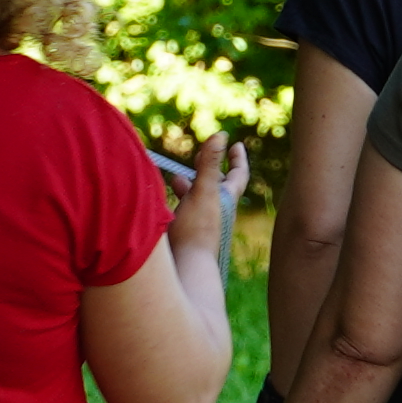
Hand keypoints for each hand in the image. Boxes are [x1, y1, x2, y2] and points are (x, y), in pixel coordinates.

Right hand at [163, 132, 247, 259]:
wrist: (186, 267)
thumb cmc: (197, 230)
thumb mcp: (204, 191)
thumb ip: (210, 164)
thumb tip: (221, 135)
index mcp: (225, 199)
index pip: (238, 174)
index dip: (237, 158)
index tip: (235, 145)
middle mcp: (217, 210)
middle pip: (216, 185)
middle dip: (206, 169)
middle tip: (198, 157)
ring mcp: (202, 222)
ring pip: (197, 197)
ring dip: (187, 185)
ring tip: (174, 179)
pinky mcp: (187, 232)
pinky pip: (184, 210)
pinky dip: (176, 201)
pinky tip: (163, 202)